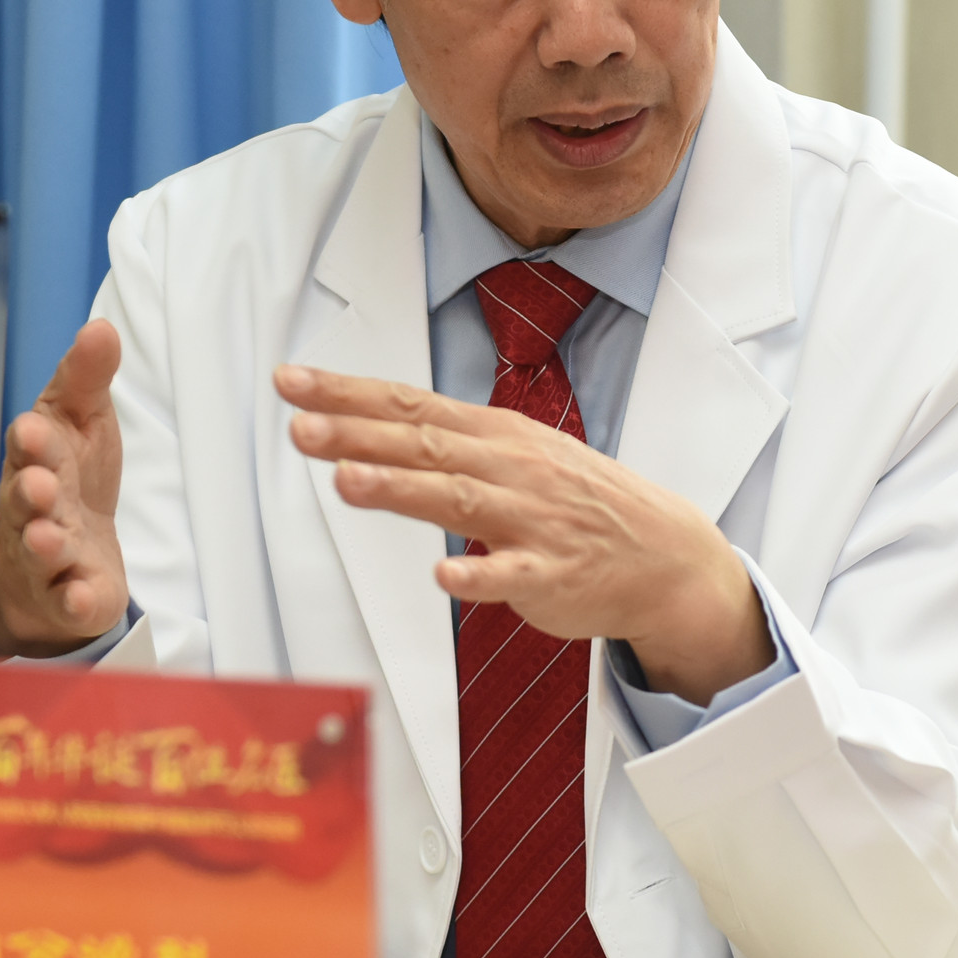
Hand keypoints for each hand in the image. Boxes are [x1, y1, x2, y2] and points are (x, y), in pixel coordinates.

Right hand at [0, 320, 127, 656]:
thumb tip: (100, 327)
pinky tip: (80, 597)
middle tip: (39, 485)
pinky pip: (68, 601)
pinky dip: (74, 600)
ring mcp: (47, 557)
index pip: (29, 446)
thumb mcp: (82, 422)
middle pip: (26, 501)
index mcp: (36, 459)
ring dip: (45, 544)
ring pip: (40, 551)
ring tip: (53, 539)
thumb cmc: (70, 478)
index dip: (31, 440)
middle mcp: (33, 509)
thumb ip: (87, 379)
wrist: (67, 555)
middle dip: (30, 493)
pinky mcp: (69, 597)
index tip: (34, 429)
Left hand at [278, 365, 773, 702]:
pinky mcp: (553, 575)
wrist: (665, 554)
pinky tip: (443, 574)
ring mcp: (533, 521)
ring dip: (401, 490)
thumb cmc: (576, 503)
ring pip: (458, 500)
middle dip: (359, 434)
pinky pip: (511, 575)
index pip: (409, 405)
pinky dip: (477, 574)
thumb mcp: (514, 455)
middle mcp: (510, 468)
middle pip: (423, 445)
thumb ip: (443, 448)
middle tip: (300, 426)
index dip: (348, 394)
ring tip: (347, 480)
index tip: (292, 382)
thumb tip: (363, 434)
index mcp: (495, 435)